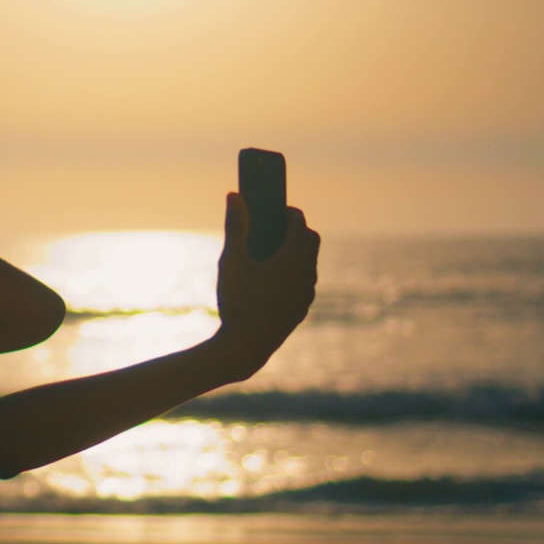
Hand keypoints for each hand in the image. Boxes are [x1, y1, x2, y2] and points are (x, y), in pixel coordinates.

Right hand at [211, 192, 319, 379]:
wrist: (246, 347)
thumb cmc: (238, 301)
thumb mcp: (232, 261)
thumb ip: (235, 226)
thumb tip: (234, 195)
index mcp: (293, 257)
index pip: (299, 223)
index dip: (289, 211)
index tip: (275, 208)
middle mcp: (307, 273)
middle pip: (311, 240)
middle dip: (297, 229)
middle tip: (275, 226)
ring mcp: (307, 293)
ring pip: (310, 262)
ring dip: (298, 251)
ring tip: (273, 250)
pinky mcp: (302, 308)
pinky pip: (305, 282)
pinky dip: (295, 272)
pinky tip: (274, 277)